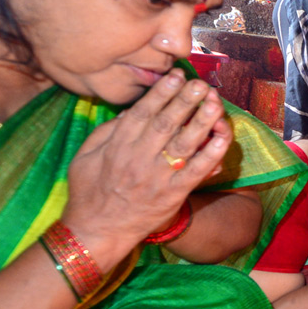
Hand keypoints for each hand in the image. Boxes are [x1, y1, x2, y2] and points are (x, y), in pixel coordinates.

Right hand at [61, 70, 231, 265]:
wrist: (97, 231)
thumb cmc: (88, 193)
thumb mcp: (84, 156)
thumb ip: (106, 132)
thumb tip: (128, 112)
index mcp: (118, 145)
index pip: (144, 112)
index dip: (162, 92)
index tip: (177, 76)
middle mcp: (139, 157)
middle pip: (167, 122)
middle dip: (186, 99)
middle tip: (201, 83)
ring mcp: (157, 176)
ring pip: (184, 142)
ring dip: (202, 120)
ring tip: (215, 101)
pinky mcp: (172, 194)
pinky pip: (196, 171)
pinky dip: (211, 153)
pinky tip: (223, 137)